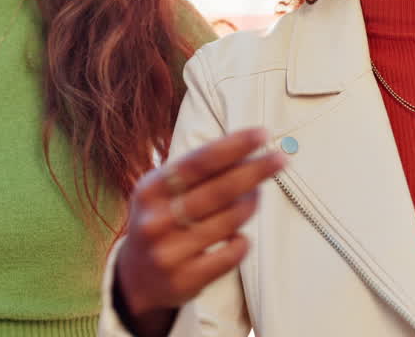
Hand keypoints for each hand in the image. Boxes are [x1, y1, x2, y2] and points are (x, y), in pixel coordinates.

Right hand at [114, 129, 285, 334]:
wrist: (134, 278)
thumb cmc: (160, 221)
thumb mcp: (161, 192)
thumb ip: (195, 173)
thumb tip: (245, 151)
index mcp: (150, 190)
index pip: (198, 162)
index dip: (233, 146)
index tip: (261, 134)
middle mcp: (157, 220)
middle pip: (218, 190)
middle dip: (255, 171)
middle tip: (281, 159)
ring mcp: (170, 252)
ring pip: (229, 222)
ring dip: (250, 206)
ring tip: (255, 197)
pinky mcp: (186, 280)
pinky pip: (230, 256)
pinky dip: (243, 242)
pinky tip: (240, 236)